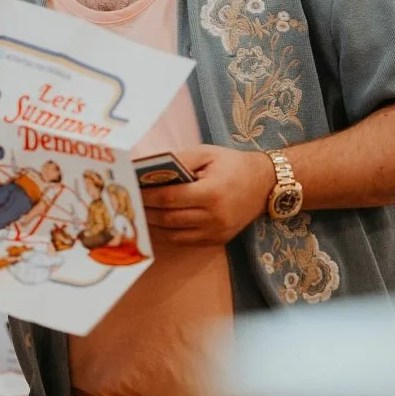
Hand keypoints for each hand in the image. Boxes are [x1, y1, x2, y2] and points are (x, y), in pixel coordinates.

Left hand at [142, 145, 272, 246]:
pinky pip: (186, 241)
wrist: (265, 183)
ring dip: (153, 224)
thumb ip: (177, 160)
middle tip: (129, 202)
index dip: (147, 195)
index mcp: (211, 193)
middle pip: (169, 218)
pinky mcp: (218, 241)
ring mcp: (217, 232)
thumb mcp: (205, 154)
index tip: (131, 189)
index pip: (169, 198)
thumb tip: (147, 167)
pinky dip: (168, 233)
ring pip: (174, 234)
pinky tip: (157, 222)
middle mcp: (214, 217)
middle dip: (146, 210)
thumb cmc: (231, 164)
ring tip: (138, 212)